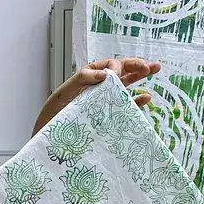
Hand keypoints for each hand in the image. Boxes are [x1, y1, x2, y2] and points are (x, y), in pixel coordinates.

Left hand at [33, 57, 160, 133]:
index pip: (107, 66)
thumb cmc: (53, 115)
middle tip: (149, 66)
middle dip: (135, 66)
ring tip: (154, 69)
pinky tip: (146, 97)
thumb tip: (106, 73)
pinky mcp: (108, 116)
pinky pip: (125, 106)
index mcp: (88, 78)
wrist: (49, 138)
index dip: (116, 66)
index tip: (117, 73)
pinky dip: (136, 101)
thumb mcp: (64, 93)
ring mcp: (104, 101)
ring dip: (140, 76)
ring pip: (125, 85)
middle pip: (120, 71)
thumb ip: (82, 80)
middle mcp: (98, 87)